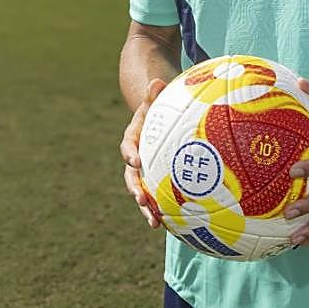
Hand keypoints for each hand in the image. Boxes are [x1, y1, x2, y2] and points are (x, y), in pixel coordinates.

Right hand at [120, 77, 167, 228]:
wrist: (157, 121)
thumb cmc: (158, 109)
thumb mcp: (155, 101)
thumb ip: (154, 95)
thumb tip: (157, 81)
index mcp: (134, 140)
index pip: (128, 147)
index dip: (130, 154)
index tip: (136, 161)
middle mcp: (137, 159)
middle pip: (132, 178)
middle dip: (136, 190)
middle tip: (143, 201)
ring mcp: (146, 173)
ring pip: (144, 193)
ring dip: (148, 209)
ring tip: (156, 224)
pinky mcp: (157, 181)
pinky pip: (160, 197)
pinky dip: (167, 211)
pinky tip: (180, 226)